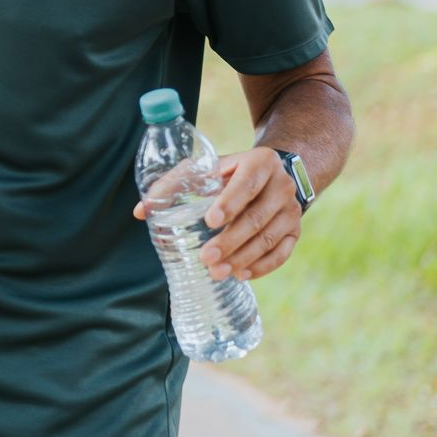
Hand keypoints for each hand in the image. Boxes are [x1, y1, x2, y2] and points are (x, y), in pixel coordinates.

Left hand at [132, 147, 301, 280]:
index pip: (246, 184)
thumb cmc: (229, 171)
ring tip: (217, 271)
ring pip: (269, 238)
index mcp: (260, 162)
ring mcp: (292, 210)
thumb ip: (173, 184)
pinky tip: (241, 274)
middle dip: (230, 240)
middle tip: (206, 258)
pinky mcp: (296, 230)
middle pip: (257, 217)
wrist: (274, 172)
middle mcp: (282, 185)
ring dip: (243, 258)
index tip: (209, 221)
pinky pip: (283, 252)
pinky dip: (263, 266)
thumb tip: (141, 212)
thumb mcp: (206, 167)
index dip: (229, 203)